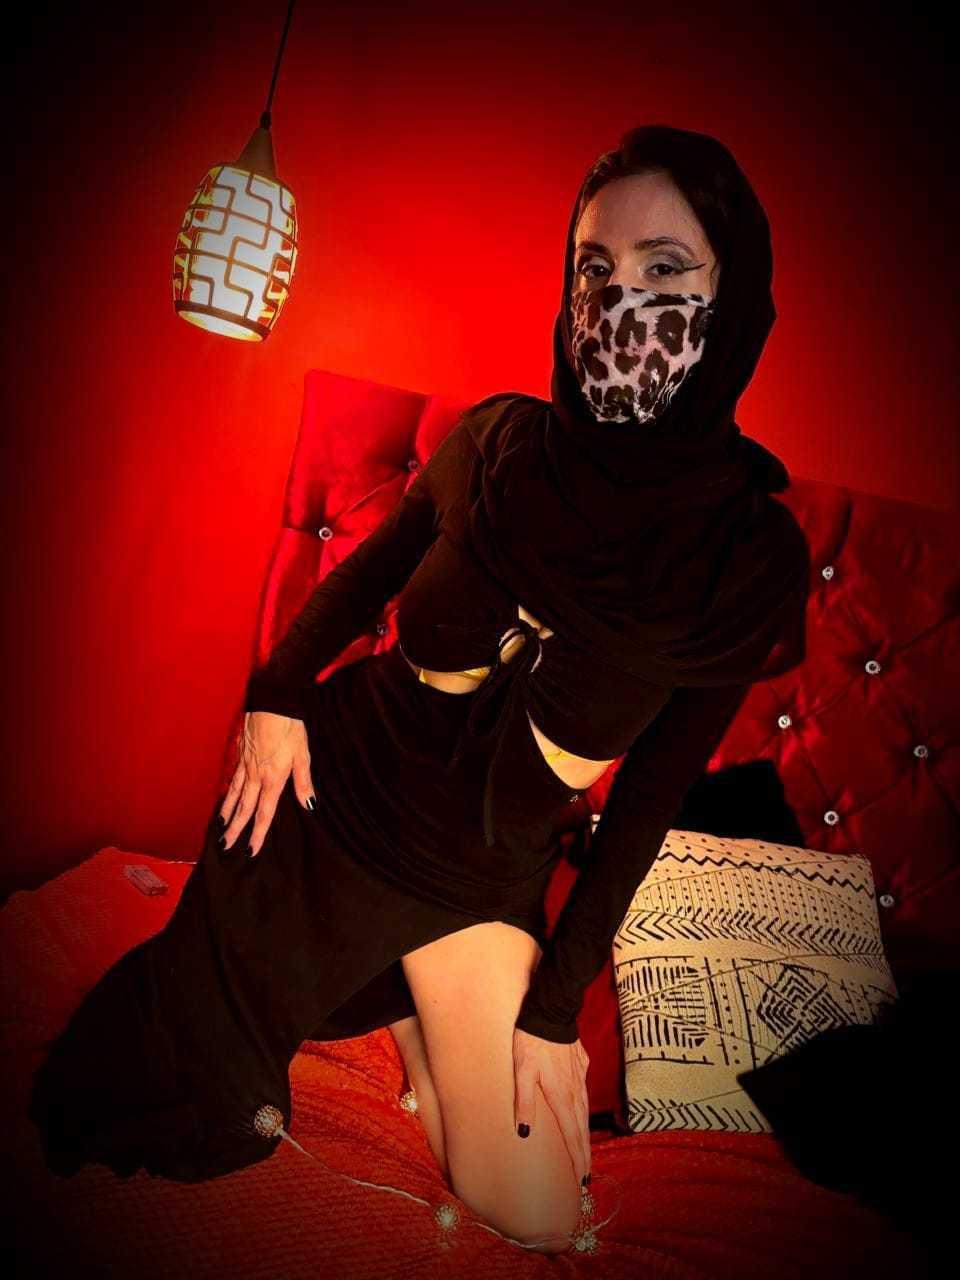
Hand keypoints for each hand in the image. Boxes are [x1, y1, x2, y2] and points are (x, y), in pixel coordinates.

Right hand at [219, 711, 315, 857]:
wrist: (271, 703)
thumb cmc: (290, 728)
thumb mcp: (303, 755)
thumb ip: (303, 782)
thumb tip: (308, 805)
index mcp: (273, 778)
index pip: (264, 813)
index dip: (257, 834)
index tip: (250, 851)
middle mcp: (256, 775)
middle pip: (244, 808)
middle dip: (235, 829)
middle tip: (225, 846)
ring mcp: (246, 765)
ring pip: (234, 794)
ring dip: (228, 813)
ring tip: (221, 827)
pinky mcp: (241, 754)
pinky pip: (233, 778)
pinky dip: (227, 792)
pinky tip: (225, 798)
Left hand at [513, 1026, 590, 1186]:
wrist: (551, 1010)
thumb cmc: (531, 1041)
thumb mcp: (522, 1071)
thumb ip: (524, 1102)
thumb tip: (525, 1133)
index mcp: (561, 1095)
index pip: (571, 1135)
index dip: (577, 1159)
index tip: (581, 1180)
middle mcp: (574, 1089)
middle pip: (582, 1128)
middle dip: (584, 1154)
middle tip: (586, 1176)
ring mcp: (580, 1076)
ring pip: (585, 1111)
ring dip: (585, 1134)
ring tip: (586, 1151)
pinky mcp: (581, 1063)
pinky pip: (584, 1091)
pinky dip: (584, 1108)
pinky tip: (582, 1111)